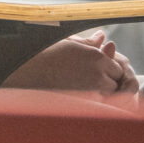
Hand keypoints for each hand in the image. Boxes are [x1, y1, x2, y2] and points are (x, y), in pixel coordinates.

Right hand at [2, 30, 137, 94]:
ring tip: (84, 91)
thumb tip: (101, 36)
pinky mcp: (85, 103)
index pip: (116, 67)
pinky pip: (99, 107)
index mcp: (95, 56)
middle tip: (89, 82)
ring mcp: (92, 89)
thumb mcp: (68, 44)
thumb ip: (89, 43)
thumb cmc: (43, 56)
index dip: (107, 70)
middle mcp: (98, 72)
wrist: (26, 74)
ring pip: (109, 95)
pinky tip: (80, 100)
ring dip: (103, 94)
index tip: (94, 72)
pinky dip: (94, 104)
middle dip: (108, 82)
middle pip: (116, 81)